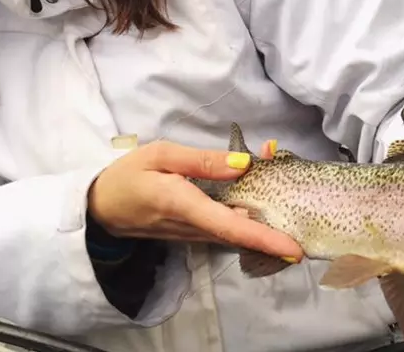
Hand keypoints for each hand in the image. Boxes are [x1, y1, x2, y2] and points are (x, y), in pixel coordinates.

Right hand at [87, 138, 302, 259]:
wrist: (98, 206)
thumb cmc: (128, 175)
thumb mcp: (160, 154)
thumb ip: (202, 160)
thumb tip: (243, 165)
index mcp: (184, 204)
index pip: (231, 226)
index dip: (264, 238)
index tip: (293, 249)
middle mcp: (191, 226)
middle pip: (240, 234)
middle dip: (273, 233)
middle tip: (306, 232)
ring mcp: (191, 234)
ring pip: (233, 234)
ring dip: (262, 227)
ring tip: (290, 217)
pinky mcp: (191, 233)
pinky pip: (222, 229)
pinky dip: (245, 221)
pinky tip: (260, 208)